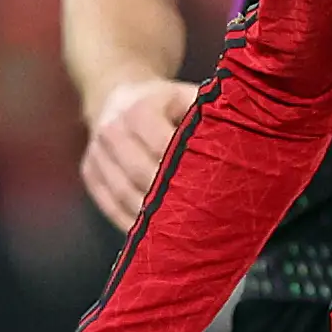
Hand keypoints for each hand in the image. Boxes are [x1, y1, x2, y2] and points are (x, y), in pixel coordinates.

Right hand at [81, 74, 196, 230]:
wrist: (117, 96)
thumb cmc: (167, 102)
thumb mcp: (187, 96)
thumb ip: (209, 114)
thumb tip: (242, 143)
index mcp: (139, 108)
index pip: (162, 145)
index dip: (183, 169)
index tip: (208, 190)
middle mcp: (112, 129)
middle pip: (139, 173)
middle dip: (167, 197)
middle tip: (198, 218)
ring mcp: (96, 152)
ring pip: (122, 192)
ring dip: (149, 216)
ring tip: (178, 232)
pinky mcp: (89, 172)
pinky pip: (108, 204)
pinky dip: (130, 222)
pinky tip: (152, 235)